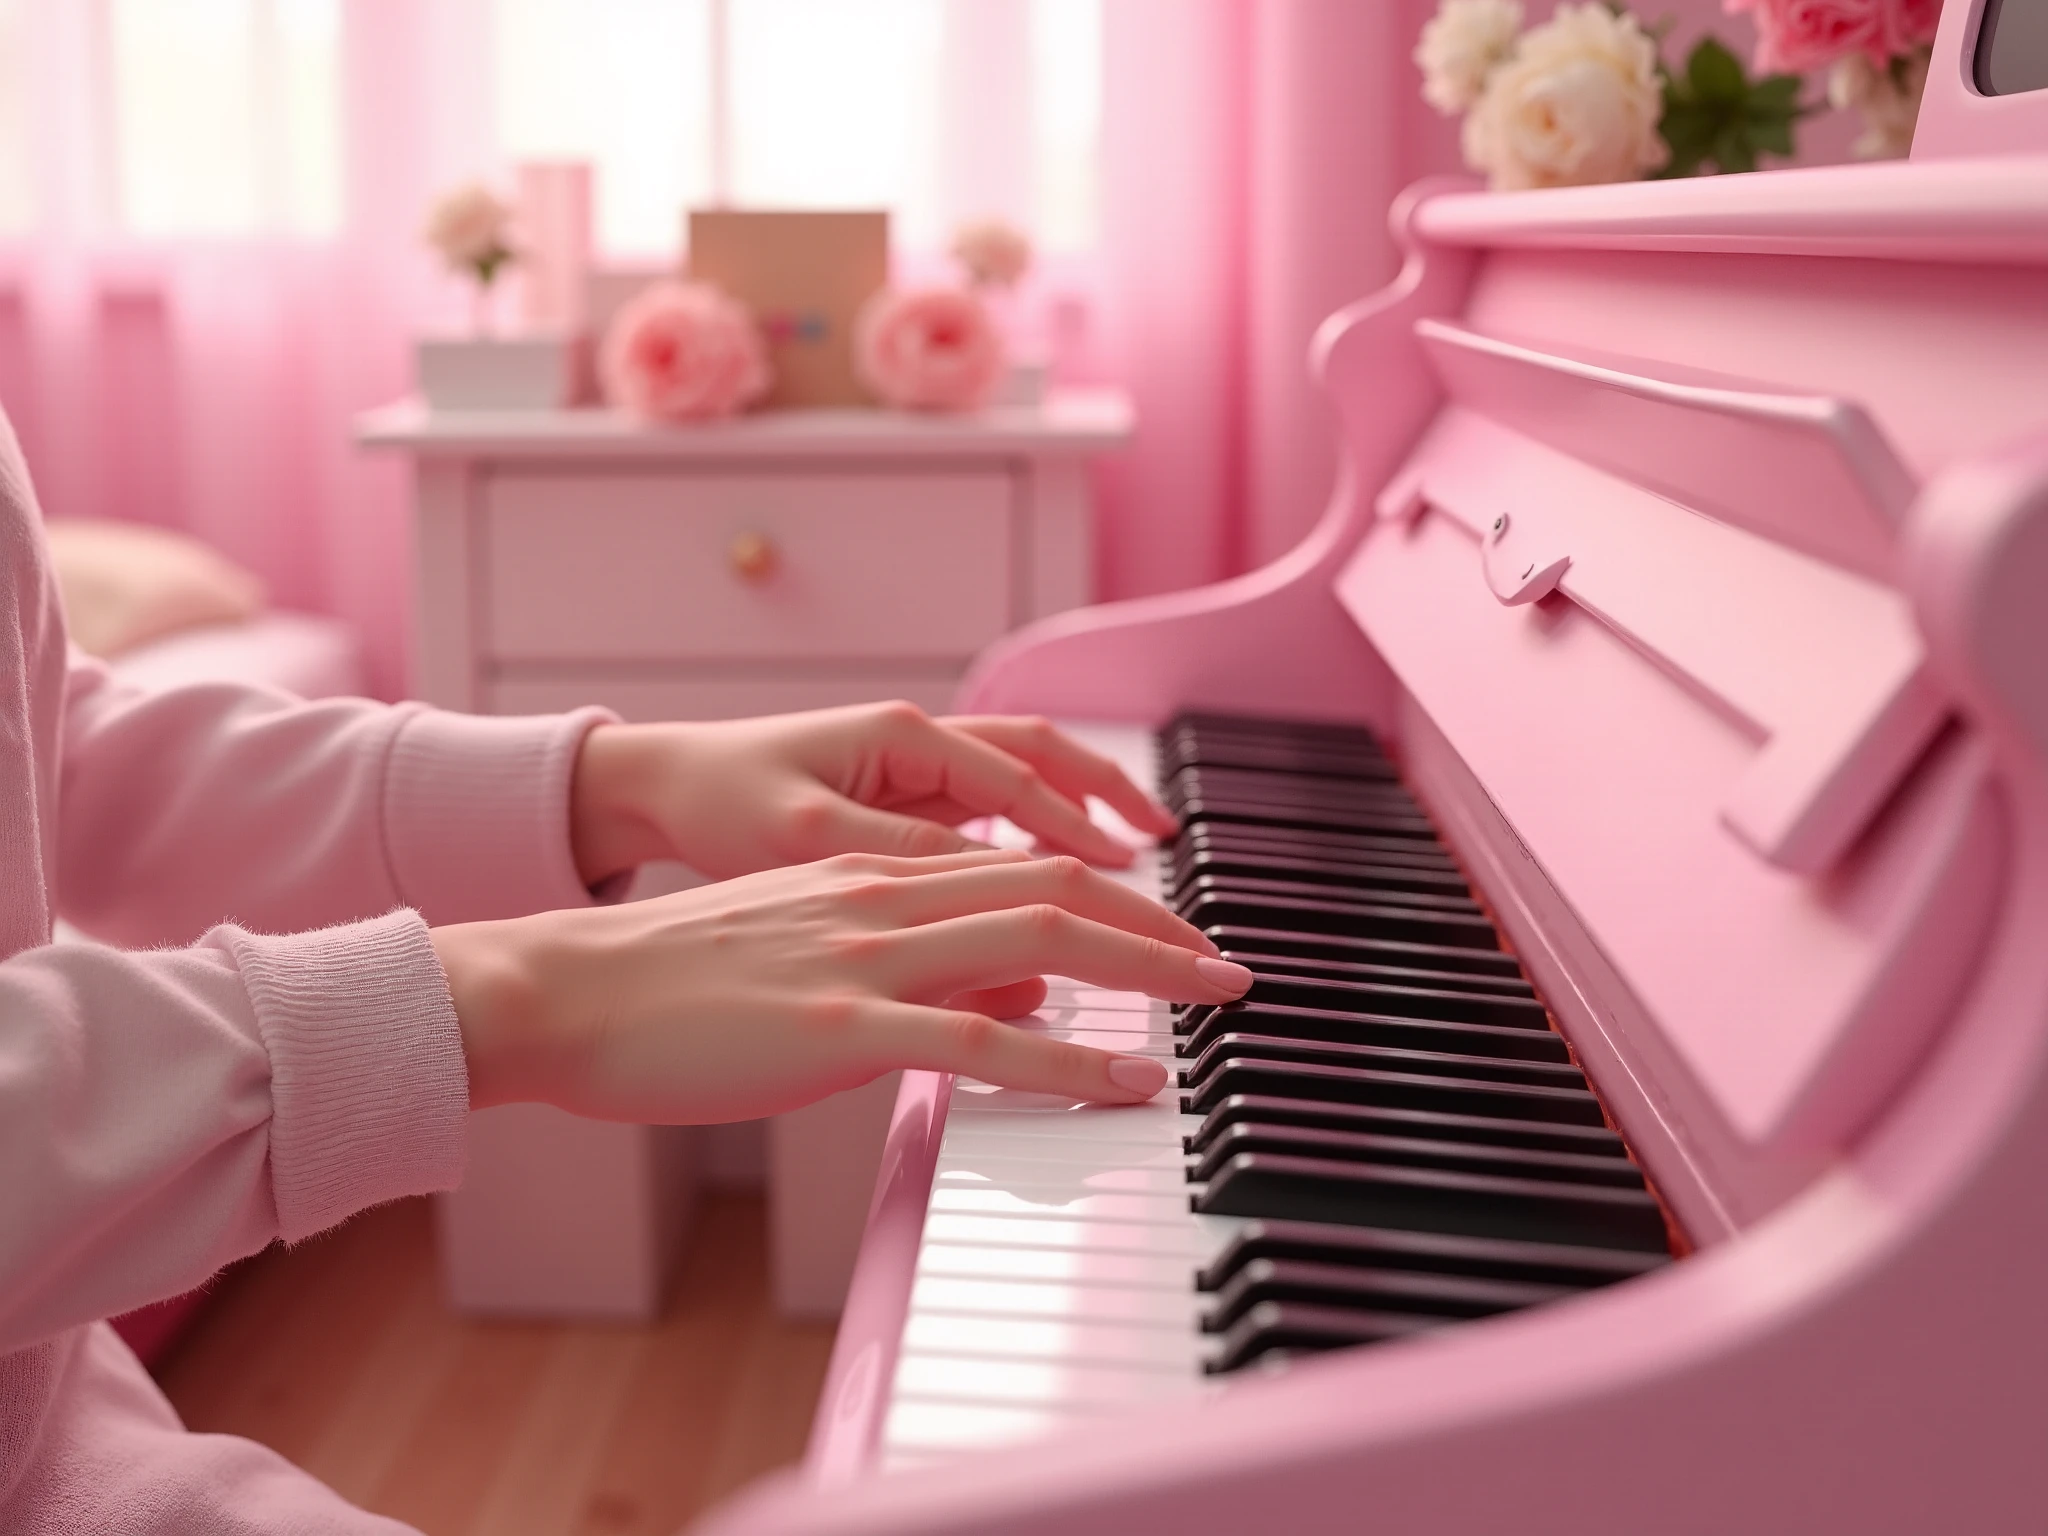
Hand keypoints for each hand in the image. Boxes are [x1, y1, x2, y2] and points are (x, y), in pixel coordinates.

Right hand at [431, 848, 1251, 1120]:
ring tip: (1215, 1002)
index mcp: (877, 877)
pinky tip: (1126, 1082)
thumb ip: (920, 965)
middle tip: (1230, 966)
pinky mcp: (838, 1026)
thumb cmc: (673, 985)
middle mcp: (885, 898)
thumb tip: (1024, 998)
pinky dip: (1070, 1062)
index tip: (1180, 935)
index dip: (1121, 899)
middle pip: (1060, 892)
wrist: (566, 991)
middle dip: (1162, 928)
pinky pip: (980, 1042)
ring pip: (1041, 942)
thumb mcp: (811, 951)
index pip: (1030, 869)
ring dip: (1146, 971)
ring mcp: (866, 958)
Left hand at [567, 702, 1177, 886]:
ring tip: (1138, 858)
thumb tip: (1009, 918)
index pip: (1027, 786)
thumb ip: (913, 865)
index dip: (1089, 841)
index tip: (1139, 891)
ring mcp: (912, 766)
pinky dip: (1035, 832)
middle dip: (1115, 804)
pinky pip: (988, 809)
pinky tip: (1056, 876)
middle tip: (1169, 855)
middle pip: (1048, 762)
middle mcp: (919, 741)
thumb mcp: (812, 838)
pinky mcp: (898, 797)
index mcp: (905, 738)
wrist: (656, 788)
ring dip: (1085, 811)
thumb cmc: (719, 802)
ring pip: (1026, 778)